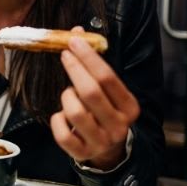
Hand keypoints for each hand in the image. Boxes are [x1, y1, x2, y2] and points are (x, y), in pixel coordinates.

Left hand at [50, 26, 139, 169]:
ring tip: (69, 94)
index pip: (108, 78)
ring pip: (75, 112)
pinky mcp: (82, 153)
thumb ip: (94, 64)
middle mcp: (118, 125)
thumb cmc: (105, 111)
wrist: (110, 151)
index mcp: (129, 107)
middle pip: (91, 92)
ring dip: (66, 96)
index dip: (89, 57)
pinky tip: (61, 115)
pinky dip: (57, 120)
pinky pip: (62, 134)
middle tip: (64, 54)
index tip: (74, 41)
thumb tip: (76, 32)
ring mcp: (100, 141)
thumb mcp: (108, 90)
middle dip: (74, 69)